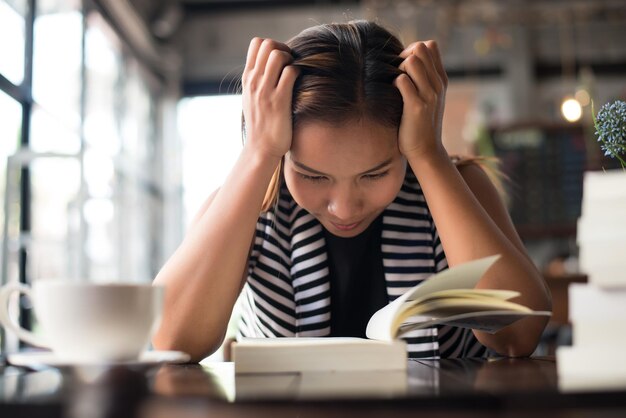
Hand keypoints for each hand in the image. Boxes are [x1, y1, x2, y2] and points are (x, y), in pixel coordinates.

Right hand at [242, 38, 298, 160]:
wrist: (260, 149)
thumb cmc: (261, 125)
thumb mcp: (252, 99)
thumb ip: (257, 82)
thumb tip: (269, 68)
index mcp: (248, 79)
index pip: (256, 43)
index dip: (273, 45)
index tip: (281, 59)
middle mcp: (254, 81)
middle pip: (268, 44)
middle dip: (284, 48)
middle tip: (291, 65)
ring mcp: (265, 91)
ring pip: (278, 55)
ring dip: (291, 59)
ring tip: (295, 74)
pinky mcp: (279, 101)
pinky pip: (290, 73)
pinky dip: (298, 73)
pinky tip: (300, 84)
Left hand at [394, 40, 447, 160]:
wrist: (426, 151)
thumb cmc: (420, 123)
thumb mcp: (428, 98)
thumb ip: (423, 78)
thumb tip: (408, 58)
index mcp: (440, 79)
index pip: (430, 46)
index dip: (413, 50)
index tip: (404, 68)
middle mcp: (437, 84)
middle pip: (420, 48)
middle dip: (404, 56)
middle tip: (397, 75)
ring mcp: (429, 95)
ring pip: (412, 61)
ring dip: (398, 68)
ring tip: (396, 85)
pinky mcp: (417, 107)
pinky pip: (402, 81)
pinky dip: (394, 84)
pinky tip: (393, 95)